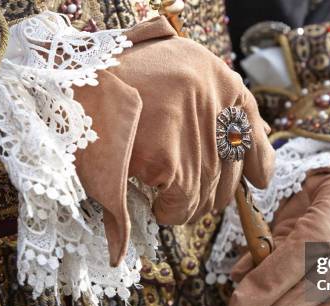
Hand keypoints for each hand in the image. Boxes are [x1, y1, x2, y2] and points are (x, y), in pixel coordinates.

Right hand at [73, 16, 273, 264]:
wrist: (68, 72)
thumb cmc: (122, 77)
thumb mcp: (181, 74)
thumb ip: (223, 111)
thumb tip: (261, 169)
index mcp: (221, 79)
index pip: (252, 133)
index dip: (255, 162)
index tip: (258, 179)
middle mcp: (217, 101)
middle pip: (228, 176)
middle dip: (206, 193)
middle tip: (178, 190)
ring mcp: (194, 129)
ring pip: (205, 196)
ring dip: (183, 206)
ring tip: (160, 195)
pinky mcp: (168, 155)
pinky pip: (179, 203)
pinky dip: (165, 210)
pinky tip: (150, 198)